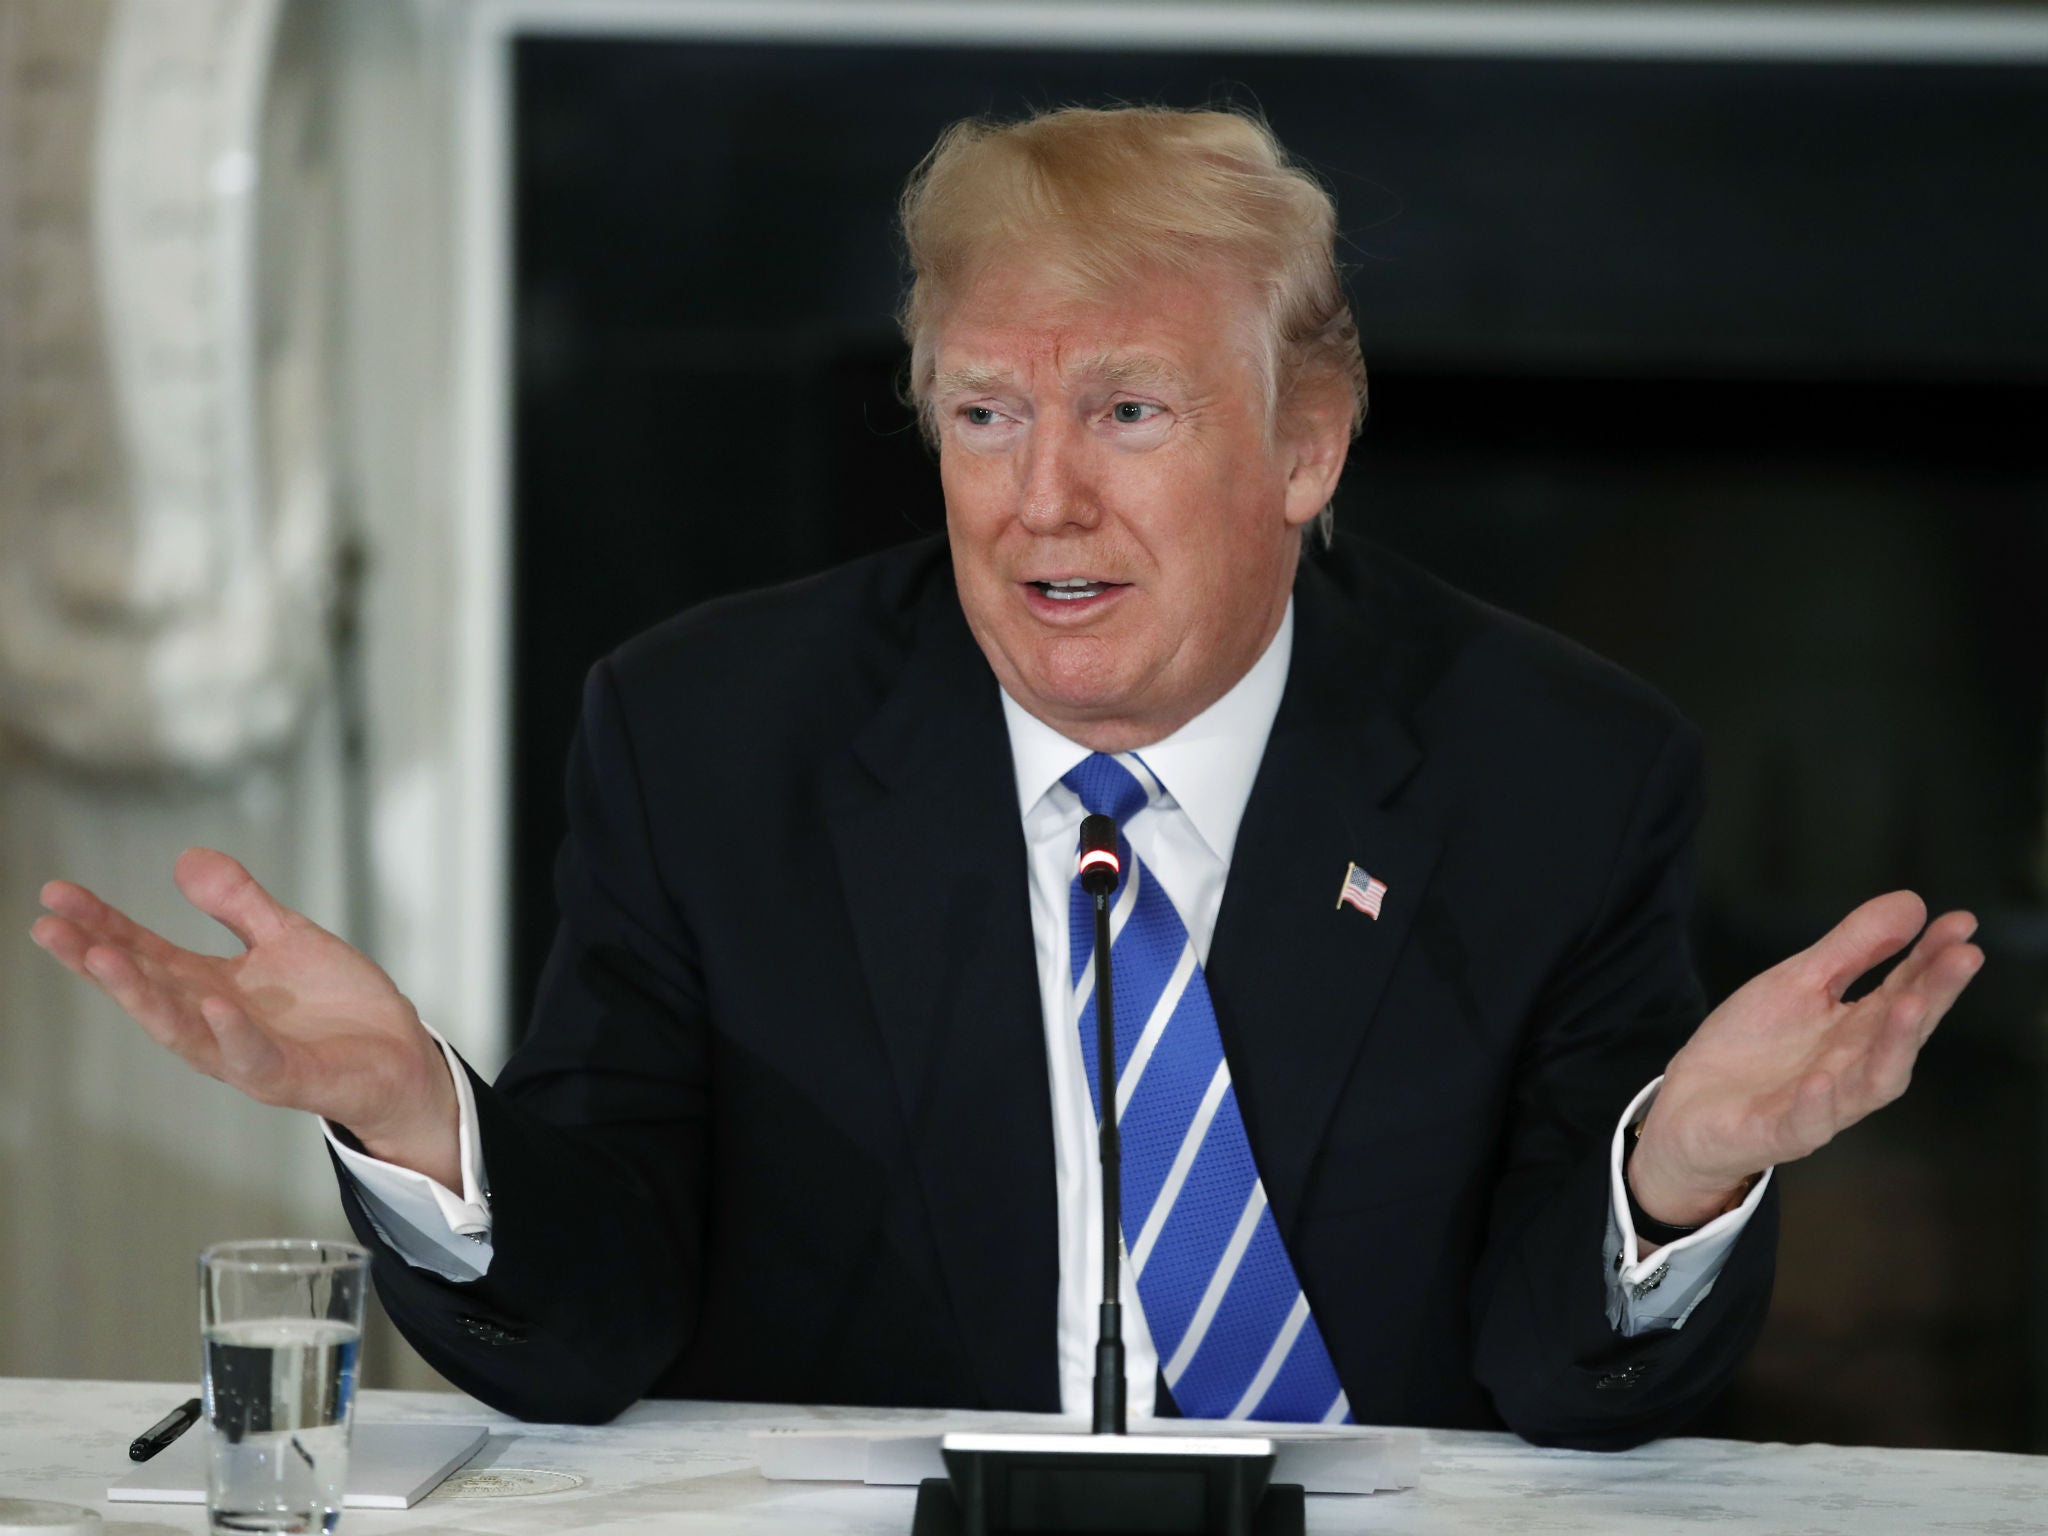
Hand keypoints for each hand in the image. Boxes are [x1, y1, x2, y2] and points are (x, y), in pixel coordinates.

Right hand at [29, 848, 460, 1186]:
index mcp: (211, 987)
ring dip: (143, 996)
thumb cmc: (337, 1005)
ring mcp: (249, 1054)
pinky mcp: (290, 1077)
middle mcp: (217, 1023)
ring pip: (183, 1029)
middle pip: (148, 988)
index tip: (55, 894)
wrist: (399, 1055)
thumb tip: (185, 858)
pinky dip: (232, 1032)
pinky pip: (255, 1058)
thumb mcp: (286, 937)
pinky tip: (213, 1003)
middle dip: (98, 959)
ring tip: (104, 957)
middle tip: (50, 927)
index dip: (100, 925)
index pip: (144, 952)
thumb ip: (238, 903)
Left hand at [1630, 890, 1982, 1227]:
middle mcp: (1852, 1067)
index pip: (1905, 989)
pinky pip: (1806, 1122)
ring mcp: (1820, 1104)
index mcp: (1858, 1029)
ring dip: (1893, 1045)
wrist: (1690, 1108)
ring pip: (1871, 1082)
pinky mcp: (1779, 1132)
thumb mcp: (1798, 983)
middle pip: (1901, 1032)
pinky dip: (1817, 1103)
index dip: (1934, 958)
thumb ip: (1853, 949)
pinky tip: (1823, 1077)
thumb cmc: (1754, 1045)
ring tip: (1911, 1004)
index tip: (1962, 922)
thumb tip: (1914, 904)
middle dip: (1933, 994)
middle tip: (1964, 955)